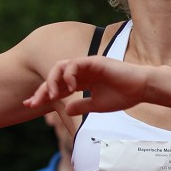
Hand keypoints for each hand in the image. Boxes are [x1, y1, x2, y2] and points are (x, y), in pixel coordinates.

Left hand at [24, 55, 151, 115]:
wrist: (142, 89)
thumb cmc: (123, 96)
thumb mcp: (97, 105)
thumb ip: (81, 106)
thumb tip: (65, 109)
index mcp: (82, 81)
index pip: (57, 86)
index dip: (42, 94)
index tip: (29, 104)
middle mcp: (82, 71)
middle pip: (54, 76)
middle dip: (41, 89)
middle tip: (33, 102)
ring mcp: (87, 64)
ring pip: (61, 67)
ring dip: (52, 81)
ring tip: (51, 95)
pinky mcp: (94, 61)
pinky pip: (75, 64)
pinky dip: (69, 74)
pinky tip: (71, 88)